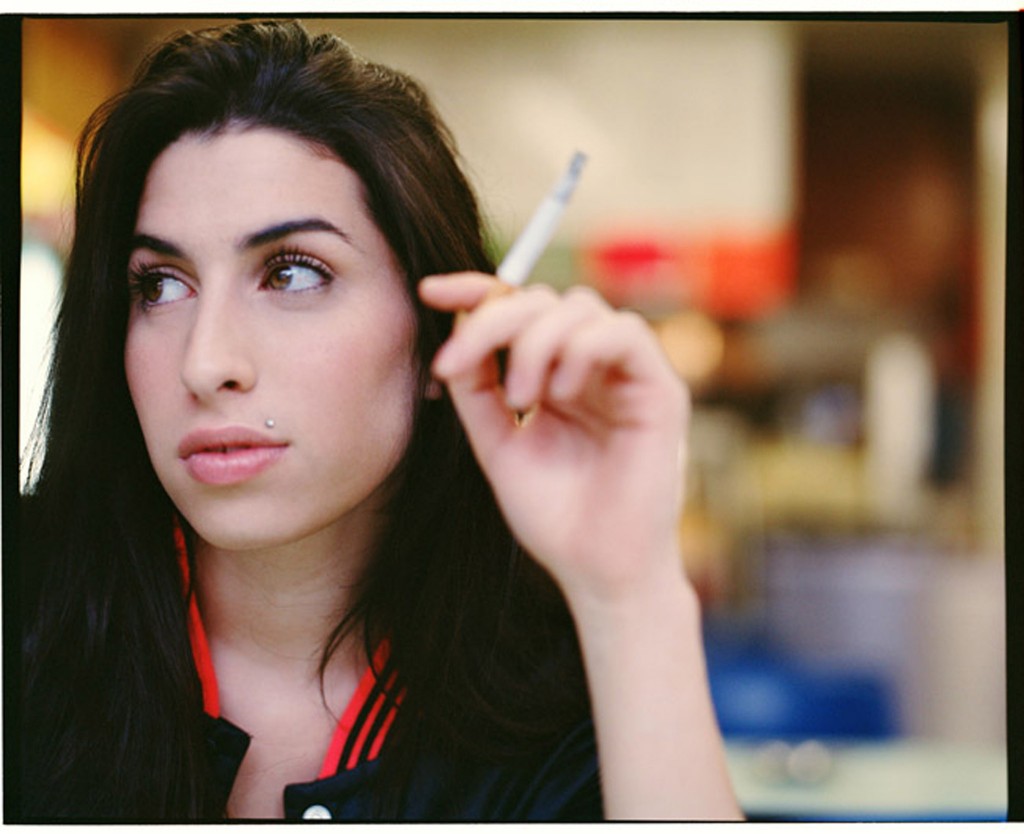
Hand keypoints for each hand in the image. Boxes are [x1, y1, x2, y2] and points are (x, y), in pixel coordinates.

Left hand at [419, 272, 690, 605]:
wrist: (598, 573)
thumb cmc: (555, 517)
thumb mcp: (498, 444)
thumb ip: (478, 389)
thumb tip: (454, 332)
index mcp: (557, 376)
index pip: (521, 310)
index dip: (477, 290)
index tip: (429, 292)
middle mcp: (593, 368)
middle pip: (544, 300)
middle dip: (493, 321)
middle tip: (460, 365)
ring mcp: (628, 376)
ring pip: (580, 307)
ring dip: (535, 341)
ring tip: (521, 399)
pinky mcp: (661, 390)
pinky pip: (624, 333)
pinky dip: (582, 349)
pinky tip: (558, 393)